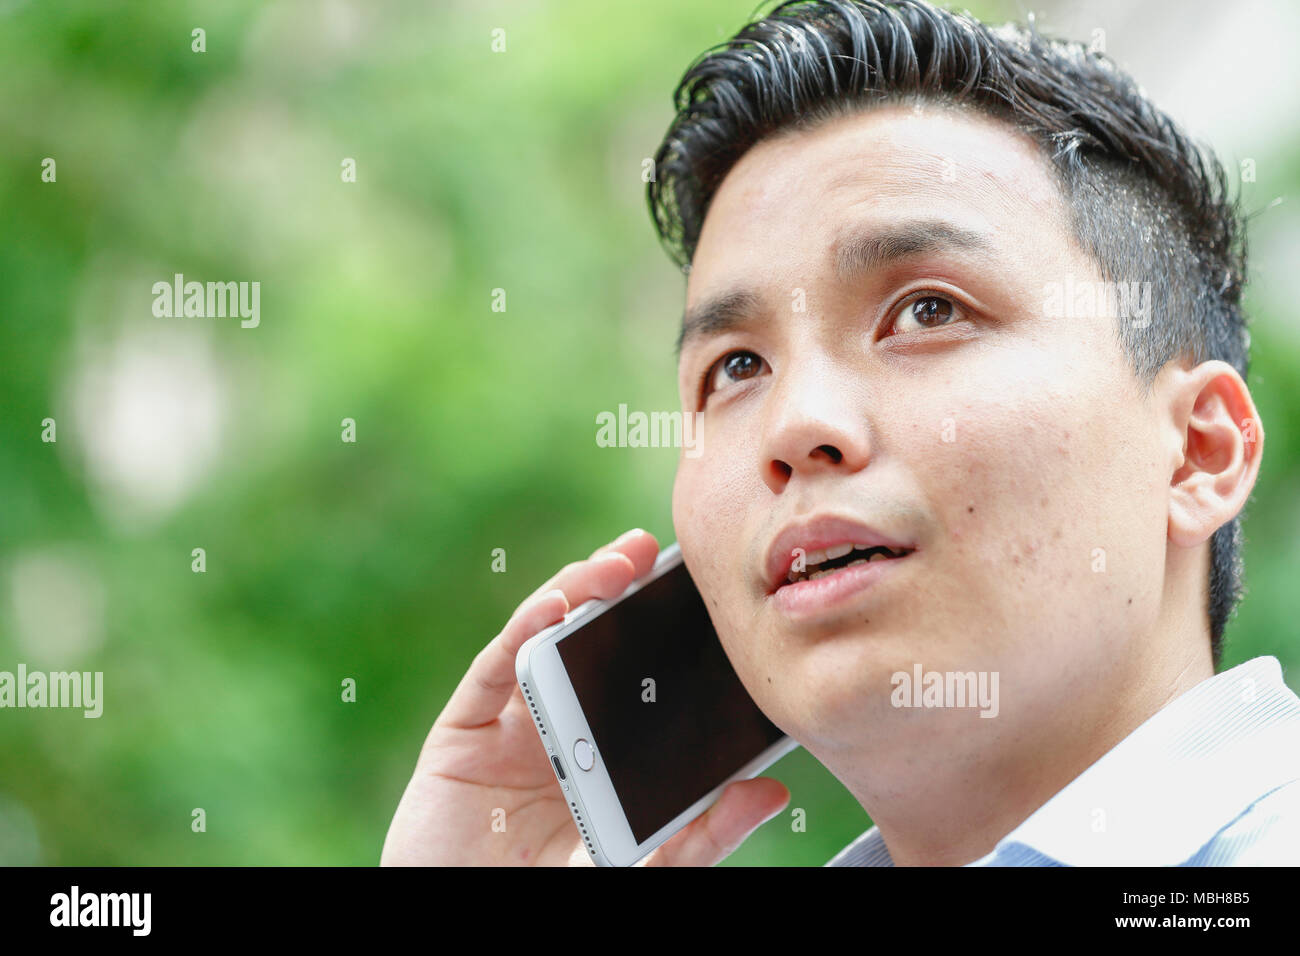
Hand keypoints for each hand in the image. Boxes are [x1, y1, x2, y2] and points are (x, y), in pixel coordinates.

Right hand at [381, 528, 789, 865]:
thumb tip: (770, 789)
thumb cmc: (549, 904)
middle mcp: (559, 726)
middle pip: (591, 643)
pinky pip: (495, 668)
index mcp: (603, 752)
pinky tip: (558, 606)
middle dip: (622, 592)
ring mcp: (510, 723)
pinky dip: (524, 631)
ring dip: (579, 591)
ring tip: (620, 565)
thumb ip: (700, 835)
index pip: (638, 678)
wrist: (465, 931)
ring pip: (545, 638)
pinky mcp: (463, 730)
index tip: (706, 595)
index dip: (667, 632)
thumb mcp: (638, 868)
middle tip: (658, 553)